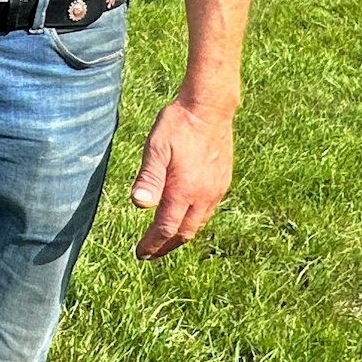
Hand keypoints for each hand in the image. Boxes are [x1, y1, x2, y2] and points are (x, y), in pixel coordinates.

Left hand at [129, 98, 235, 259]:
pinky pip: (209, 210)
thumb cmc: (178, 124)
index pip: (166, 228)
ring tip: (167, 239)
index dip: (152, 243)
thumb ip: (149, 177)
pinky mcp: (223, 181)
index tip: (140, 253)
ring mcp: (216, 189)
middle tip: (151, 253)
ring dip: (181, 235)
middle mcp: (203, 195)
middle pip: (185, 232)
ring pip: (199, 223)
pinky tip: (187, 215)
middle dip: (166, 246)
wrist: (210, 108)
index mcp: (184, 190)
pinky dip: (194, 220)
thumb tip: (139, 204)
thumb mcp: (156, 147)